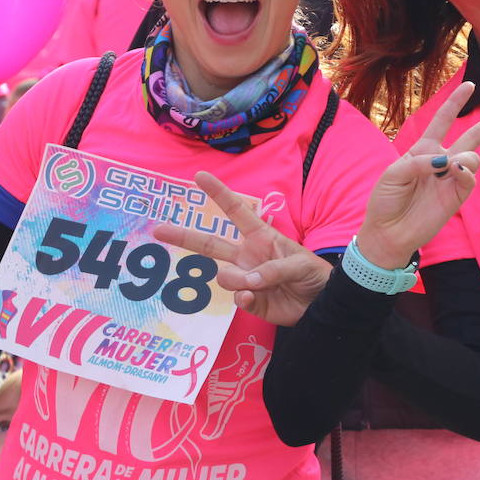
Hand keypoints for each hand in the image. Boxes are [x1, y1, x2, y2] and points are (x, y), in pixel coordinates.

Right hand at [154, 172, 329, 326]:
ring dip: (236, 279)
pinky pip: (236, 299)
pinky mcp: (249, 301)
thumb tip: (248, 281)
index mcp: (260, 237)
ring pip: (223, 276)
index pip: (236, 211)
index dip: (218, 193)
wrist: (322, 303)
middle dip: (183, 236)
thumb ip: (276, 269)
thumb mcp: (300, 264)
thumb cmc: (312, 274)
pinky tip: (253, 297)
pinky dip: (244, 298)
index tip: (199, 176)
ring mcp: (245, 279)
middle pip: (210, 244)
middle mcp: (247, 256)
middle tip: (158, 228)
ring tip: (256, 284)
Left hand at [356, 82, 479, 268]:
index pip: (443, 121)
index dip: (455, 103)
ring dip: (467, 155)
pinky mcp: (457, 197)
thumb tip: (447, 161)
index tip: (469, 85)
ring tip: (452, 166)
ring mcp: (450, 179)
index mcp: (423, 149)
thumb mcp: (393, 173)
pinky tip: (456, 172)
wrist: (387, 232)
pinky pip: (470, 179)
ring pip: (473, 157)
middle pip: (471, 136)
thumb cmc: (386, 200)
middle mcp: (441, 161)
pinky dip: (466, 172)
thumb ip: (418, 161)